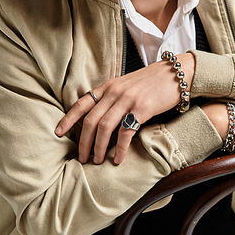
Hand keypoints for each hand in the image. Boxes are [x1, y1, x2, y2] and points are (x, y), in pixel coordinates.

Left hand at [55, 53, 194, 164]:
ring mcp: (128, 99)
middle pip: (90, 120)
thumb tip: (100, 119)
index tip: (57, 133)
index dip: (68, 119)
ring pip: (104, 127)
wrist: (176, 73)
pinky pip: (126, 132)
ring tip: (97, 161)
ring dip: (99, 148)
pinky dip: (120, 148)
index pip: (81, 104)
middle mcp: (114, 92)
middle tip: (81, 158)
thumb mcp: (126, 85)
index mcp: (108, 86)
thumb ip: (113, 98)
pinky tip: (118, 159)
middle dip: (83, 142)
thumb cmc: (152, 83)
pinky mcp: (142, 108)